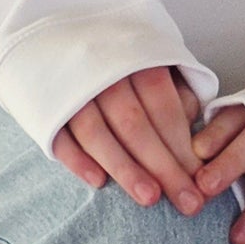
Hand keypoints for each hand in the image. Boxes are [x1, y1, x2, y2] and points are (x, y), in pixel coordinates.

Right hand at [53, 67, 206, 214]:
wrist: (56, 40)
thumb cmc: (120, 61)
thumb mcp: (153, 62)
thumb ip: (176, 93)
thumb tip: (192, 132)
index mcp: (135, 59)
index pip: (163, 108)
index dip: (181, 146)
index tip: (199, 179)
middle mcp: (102, 74)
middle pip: (134, 125)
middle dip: (163, 167)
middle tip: (187, 203)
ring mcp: (70, 91)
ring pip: (96, 133)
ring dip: (124, 168)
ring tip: (150, 198)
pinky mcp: (45, 106)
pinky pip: (59, 137)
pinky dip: (77, 160)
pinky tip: (98, 182)